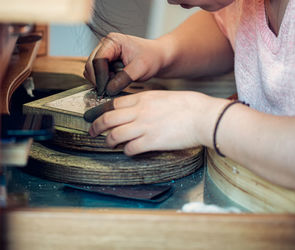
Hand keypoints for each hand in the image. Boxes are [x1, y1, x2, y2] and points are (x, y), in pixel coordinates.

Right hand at [84, 33, 166, 96]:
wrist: (157, 57)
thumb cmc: (151, 57)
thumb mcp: (140, 69)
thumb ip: (124, 78)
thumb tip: (108, 89)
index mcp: (113, 41)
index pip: (98, 60)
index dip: (100, 77)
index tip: (104, 90)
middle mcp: (105, 45)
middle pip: (90, 65)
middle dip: (98, 80)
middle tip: (108, 91)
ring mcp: (104, 53)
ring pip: (91, 70)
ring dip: (100, 81)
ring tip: (115, 84)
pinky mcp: (105, 62)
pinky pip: (96, 74)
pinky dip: (102, 81)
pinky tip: (114, 83)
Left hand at [89, 90, 226, 155]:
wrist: (202, 116)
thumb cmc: (189, 105)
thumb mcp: (164, 97)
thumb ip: (149, 102)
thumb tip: (139, 110)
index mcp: (143, 98)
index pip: (114, 104)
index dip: (102, 111)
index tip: (97, 117)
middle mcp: (139, 111)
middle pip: (108, 118)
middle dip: (96, 126)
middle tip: (92, 132)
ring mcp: (144, 127)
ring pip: (115, 135)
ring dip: (109, 141)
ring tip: (109, 144)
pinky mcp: (151, 142)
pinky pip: (130, 148)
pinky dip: (126, 151)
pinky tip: (129, 151)